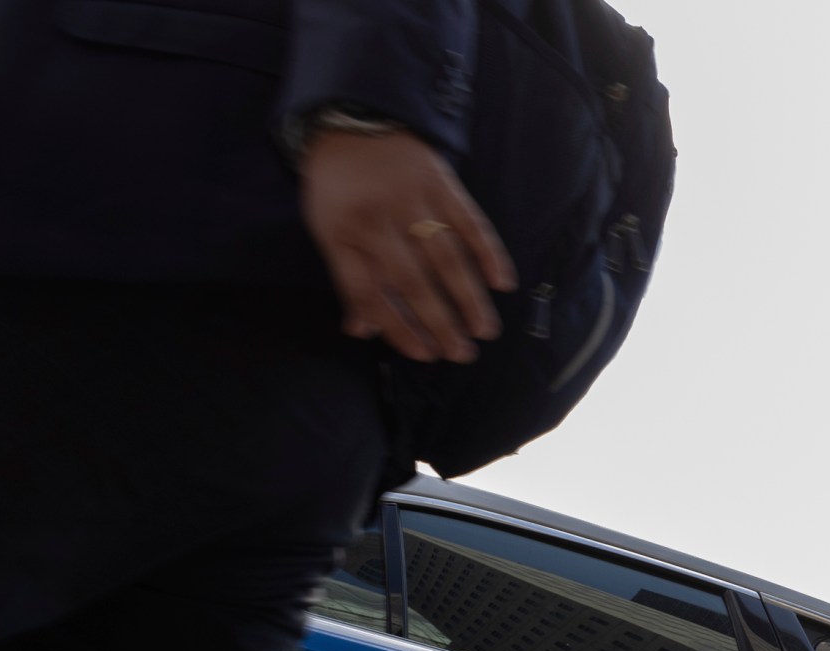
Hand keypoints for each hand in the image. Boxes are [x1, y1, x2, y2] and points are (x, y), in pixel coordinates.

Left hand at [300, 130, 515, 362]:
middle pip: (411, 282)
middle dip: (439, 323)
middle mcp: (375, 220)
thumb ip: (348, 278)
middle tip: (462, 354)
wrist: (350, 117)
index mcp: (342, 236)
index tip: (425, 354)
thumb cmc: (338, 185)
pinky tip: (502, 282)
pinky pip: (468, 222)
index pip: (371, 294)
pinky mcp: (439, 181)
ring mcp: (410, 199)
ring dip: (468, 298)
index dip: (399, 329)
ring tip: (484, 331)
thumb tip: (362, 329)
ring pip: (444, 257)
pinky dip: (488, 253)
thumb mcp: (327, 230)